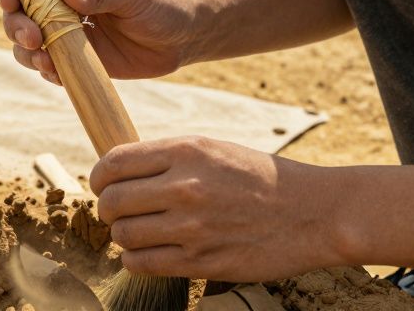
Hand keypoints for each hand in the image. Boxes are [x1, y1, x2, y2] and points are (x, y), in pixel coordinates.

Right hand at [0, 0, 198, 84]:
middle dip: (16, 24)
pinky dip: (46, 71)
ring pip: (27, 41)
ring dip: (26, 52)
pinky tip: (57, 73)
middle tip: (34, 39)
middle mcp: (62, 1)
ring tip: (45, 60)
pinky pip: (49, 66)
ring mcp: (66, 31)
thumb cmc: (161, 3)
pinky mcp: (75, 58)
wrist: (184, 37)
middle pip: (19, 10)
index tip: (9, 1)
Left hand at [90, 136, 341, 281]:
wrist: (313, 212)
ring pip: (123, 235)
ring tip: (138, 232)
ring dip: (123, 236)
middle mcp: (184, 187)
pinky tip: (148, 253)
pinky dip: (134, 260)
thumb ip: (168, 157)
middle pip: (111, 201)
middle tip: (119, 212)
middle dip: (108, 209)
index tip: (104, 185)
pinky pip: (141, 264)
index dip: (100, 177)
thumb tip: (118, 170)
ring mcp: (192, 228)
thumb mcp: (214, 149)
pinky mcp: (201, 262)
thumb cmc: (260, 178)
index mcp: (186, 151)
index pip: (113, 163)